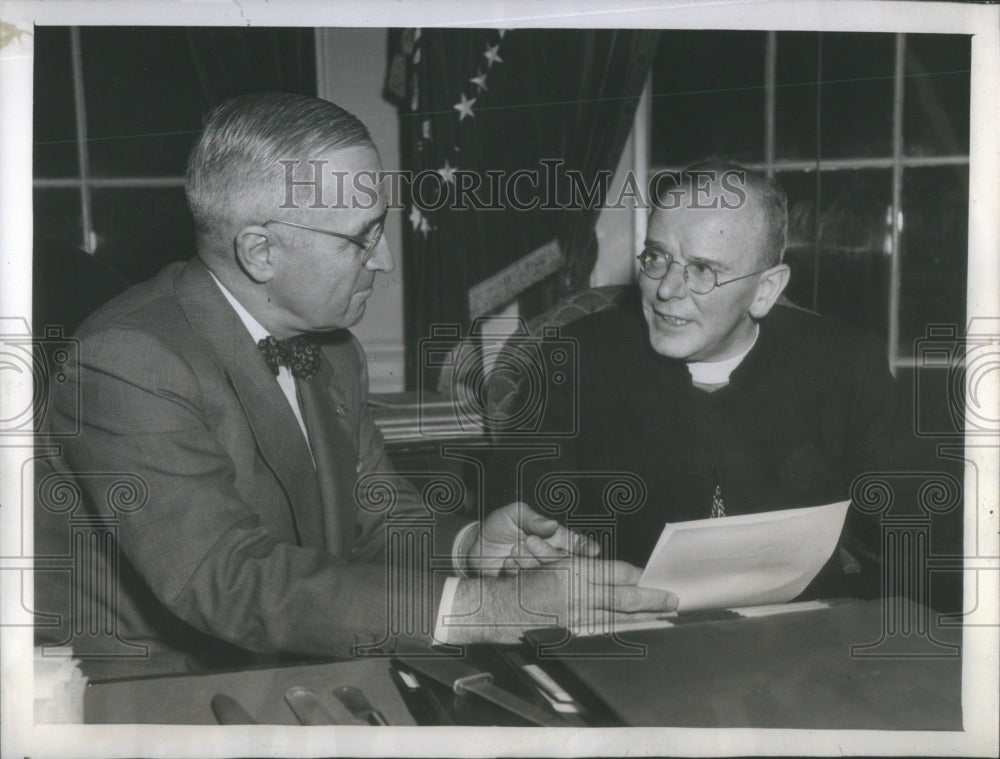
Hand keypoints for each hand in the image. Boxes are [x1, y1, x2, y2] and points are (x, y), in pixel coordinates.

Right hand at [448, 557, 677, 643]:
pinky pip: (600, 631)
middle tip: (672, 600)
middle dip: (651, 600)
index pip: (617, 574)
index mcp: (574, 572)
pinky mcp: (569, 634)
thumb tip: (616, 575)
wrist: (496, 607)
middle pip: (623, 599)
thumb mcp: (553, 563)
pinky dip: (618, 630)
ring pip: (616, 618)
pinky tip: (631, 631)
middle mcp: (577, 595)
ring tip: (661, 617)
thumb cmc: (521, 580)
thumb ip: (582, 567)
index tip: (656, 578)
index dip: (639, 577)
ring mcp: (574, 618)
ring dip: (640, 618)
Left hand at [464, 501, 598, 575]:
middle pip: (562, 561)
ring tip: (512, 550)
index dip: (586, 548)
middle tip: (528, 541)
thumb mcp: (514, 514)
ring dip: (528, 562)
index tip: (592, 552)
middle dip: (546, 552)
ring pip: (545, 574)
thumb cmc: (499, 526)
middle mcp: (550, 558)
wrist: (474, 547)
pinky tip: (505, 565)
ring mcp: (539, 574)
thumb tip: (552, 525)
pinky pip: (527, 585)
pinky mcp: (524, 589)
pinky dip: (515, 573)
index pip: (575, 543)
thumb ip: (533, 519)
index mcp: (554, 537)